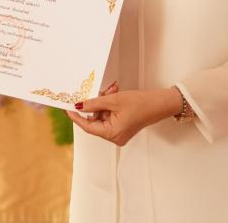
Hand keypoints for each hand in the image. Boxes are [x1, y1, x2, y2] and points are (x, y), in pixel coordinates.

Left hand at [66, 87, 181, 146]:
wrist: (160, 103)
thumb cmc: (140, 103)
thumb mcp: (113, 100)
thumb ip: (93, 104)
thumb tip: (79, 106)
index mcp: (112, 134)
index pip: (88, 126)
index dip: (77, 116)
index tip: (68, 108)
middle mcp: (115, 137)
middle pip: (96, 120)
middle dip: (96, 104)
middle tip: (101, 91)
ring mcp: (119, 133)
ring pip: (102, 116)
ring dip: (104, 102)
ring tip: (113, 90)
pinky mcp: (123, 128)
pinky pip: (110, 116)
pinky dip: (110, 105)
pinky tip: (115, 94)